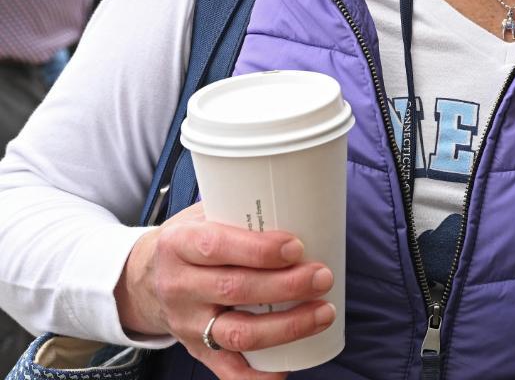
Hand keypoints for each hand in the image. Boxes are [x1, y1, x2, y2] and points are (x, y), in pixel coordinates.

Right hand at [116, 203, 336, 379]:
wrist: (142, 280)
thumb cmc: (190, 240)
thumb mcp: (202, 215)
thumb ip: (240, 210)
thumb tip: (302, 200)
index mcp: (179, 244)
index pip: (216, 247)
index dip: (259, 250)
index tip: (297, 247)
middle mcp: (179, 286)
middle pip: (234, 290)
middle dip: (286, 286)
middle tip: (323, 277)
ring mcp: (186, 323)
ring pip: (237, 333)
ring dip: (286, 327)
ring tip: (323, 313)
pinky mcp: (196, 350)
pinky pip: (226, 370)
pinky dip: (257, 376)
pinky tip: (286, 367)